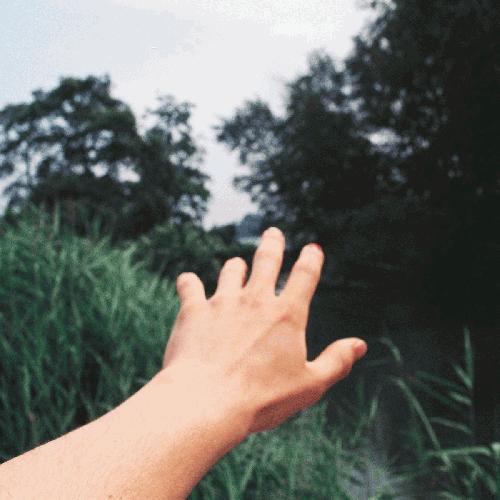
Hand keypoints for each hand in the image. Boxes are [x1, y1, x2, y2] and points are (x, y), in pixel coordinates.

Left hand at [162, 227, 366, 435]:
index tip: (313, 248)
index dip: (311, 258)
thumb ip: (336, 361)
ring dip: (236, 267)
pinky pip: (190, 285)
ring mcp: (223, 302)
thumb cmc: (262, 398)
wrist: (208, 401)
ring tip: (237, 265)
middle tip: (272, 232)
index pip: (305, 275)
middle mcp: (255, 300)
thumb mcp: (310, 384)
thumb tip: (360, 345)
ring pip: (231, 270)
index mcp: (287, 314)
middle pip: (267, 259)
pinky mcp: (194, 310)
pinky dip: (190, 283)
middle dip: (272, 243)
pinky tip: (189, 282)